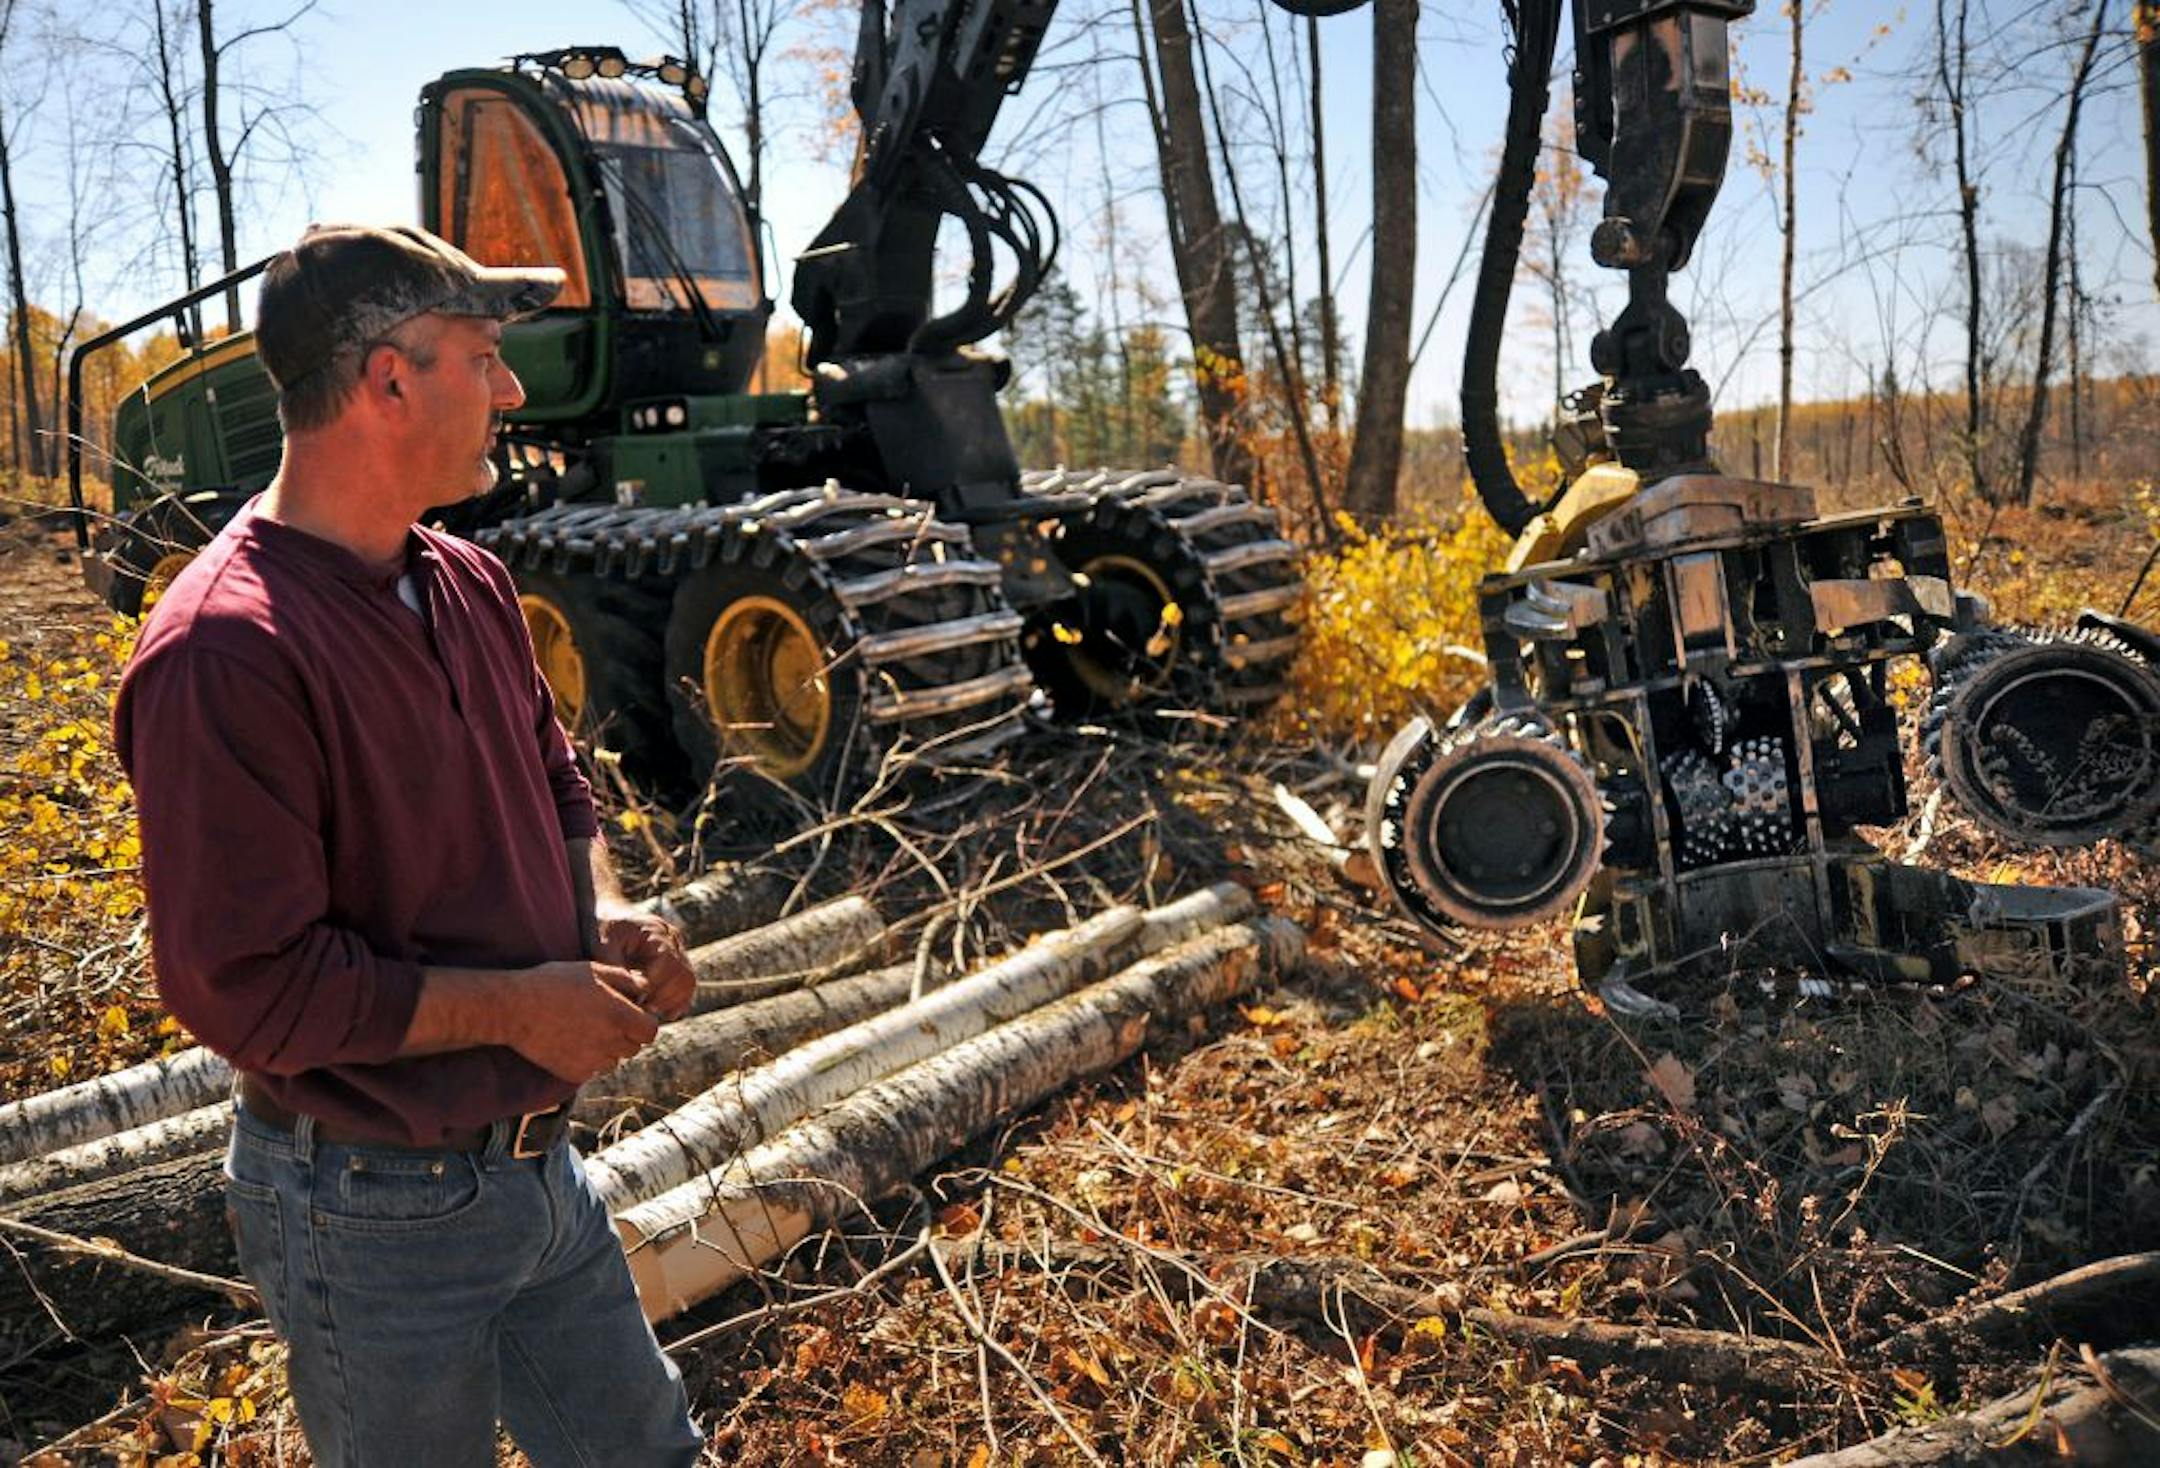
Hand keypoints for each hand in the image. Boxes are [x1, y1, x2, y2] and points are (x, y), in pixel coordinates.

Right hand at [509, 961, 661, 1082]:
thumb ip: (626, 980)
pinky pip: (592, 1070)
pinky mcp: (574, 1073)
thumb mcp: (594, 970)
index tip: (629, 1015)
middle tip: (604, 1020)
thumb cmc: (555, 983)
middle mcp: (611, 1042)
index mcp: (620, 1016)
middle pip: (634, 1047)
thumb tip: (646, 989)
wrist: (514, 1008)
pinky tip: (571, 1042)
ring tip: (585, 1030)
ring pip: (614, 1061)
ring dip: (607, 1049)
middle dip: (625, 1035)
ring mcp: (593, 1061)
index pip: (651, 1031)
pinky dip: (587, 1060)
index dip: (643, 1022)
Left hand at [596, 910, 694, 1021]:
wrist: (608, 912)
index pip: (668, 964)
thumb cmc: (601, 929)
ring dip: (674, 1001)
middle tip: (645, 1011)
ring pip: (689, 981)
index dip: (656, 987)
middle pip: (685, 975)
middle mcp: (673, 938)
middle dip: (666, 998)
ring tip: (652, 1012)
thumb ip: (617, 968)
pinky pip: (686, 984)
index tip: (638, 1002)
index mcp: (655, 931)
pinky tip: (662, 1012)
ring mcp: (678, 947)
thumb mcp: (602, 946)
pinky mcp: (677, 959)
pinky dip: (678, 1000)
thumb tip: (635, 994)